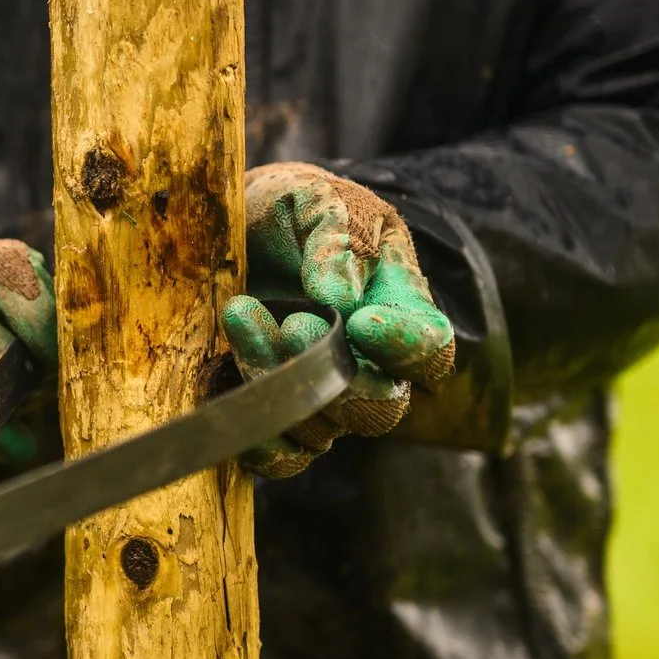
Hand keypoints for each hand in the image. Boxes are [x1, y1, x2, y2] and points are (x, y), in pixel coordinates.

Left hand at [221, 163, 455, 478]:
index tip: (364, 323)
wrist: (241, 229)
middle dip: (332, 373)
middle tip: (293, 323)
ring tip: (240, 313)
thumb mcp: (322, 202)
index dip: (406, 348)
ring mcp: (322, 396)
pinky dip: (258, 440)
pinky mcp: (276, 413)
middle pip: (380, 408)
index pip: (430, 350)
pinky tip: (228, 397)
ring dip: (276, 379)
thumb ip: (340, 238)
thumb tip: (340, 297)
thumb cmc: (295, 211)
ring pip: (320, 428)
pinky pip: (282, 456)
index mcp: (401, 310)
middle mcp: (370, 366)